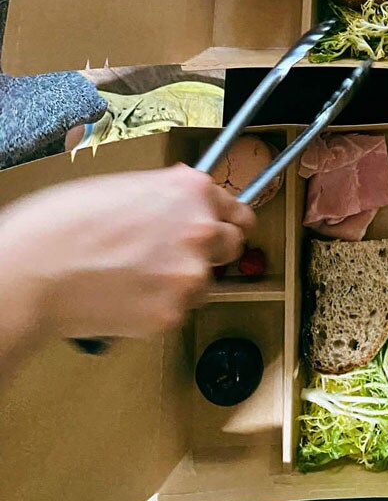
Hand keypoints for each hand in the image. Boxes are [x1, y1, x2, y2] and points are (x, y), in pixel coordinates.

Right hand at [0, 164, 254, 344]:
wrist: (35, 269)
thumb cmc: (66, 223)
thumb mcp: (128, 186)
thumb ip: (169, 194)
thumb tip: (185, 197)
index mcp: (192, 191)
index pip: (238, 211)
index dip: (228, 221)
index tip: (225, 229)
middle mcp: (201, 230)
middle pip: (232, 247)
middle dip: (210, 251)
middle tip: (173, 257)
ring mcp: (190, 275)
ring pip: (203, 284)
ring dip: (180, 283)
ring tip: (133, 276)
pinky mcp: (172, 314)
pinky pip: (176, 312)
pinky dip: (156, 308)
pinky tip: (124, 295)